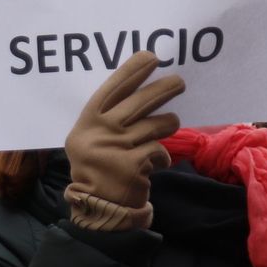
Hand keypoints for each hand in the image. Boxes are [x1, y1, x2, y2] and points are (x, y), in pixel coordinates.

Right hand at [64, 51, 184, 230]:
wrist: (99, 209)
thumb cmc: (100, 168)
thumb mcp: (92, 139)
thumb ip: (110, 118)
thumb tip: (144, 89)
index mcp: (87, 122)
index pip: (112, 89)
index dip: (132, 71)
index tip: (151, 57)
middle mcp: (99, 132)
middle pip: (138, 102)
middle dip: (163, 89)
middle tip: (179, 82)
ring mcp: (115, 149)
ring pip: (154, 125)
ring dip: (167, 124)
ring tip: (170, 124)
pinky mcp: (133, 166)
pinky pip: (158, 150)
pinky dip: (161, 156)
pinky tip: (155, 163)